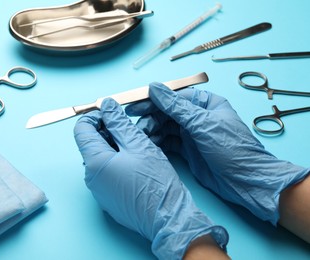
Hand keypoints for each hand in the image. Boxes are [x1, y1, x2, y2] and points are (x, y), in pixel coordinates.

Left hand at [74, 98, 227, 258]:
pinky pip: (107, 173)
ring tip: (137, 145)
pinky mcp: (108, 198)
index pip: (82, 129)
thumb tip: (106, 105)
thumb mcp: (139, 145)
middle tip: (131, 128)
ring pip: (101, 158)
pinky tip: (137, 162)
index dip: (95, 115)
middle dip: (108, 131)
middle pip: (91, 143)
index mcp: (95, 162)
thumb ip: (119, 123)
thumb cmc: (155, 183)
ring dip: (115, 146)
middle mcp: (91, 177)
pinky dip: (118, 162)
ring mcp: (99, 190)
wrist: (168, 218)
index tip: (112, 112)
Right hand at [126, 83, 308, 224]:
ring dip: (153, 132)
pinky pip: (168, 142)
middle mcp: (197, 116)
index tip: (134, 106)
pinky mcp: (188, 150)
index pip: (173, 97)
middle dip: (151, 119)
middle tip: (137, 128)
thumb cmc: (232, 149)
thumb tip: (154, 88)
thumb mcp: (202, 124)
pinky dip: (158, 144)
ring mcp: (192, 134)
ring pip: (165, 128)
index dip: (153, 101)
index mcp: (205, 103)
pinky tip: (150, 146)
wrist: (245, 181)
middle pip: (167, 113)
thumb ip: (176, 106)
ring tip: (142, 139)